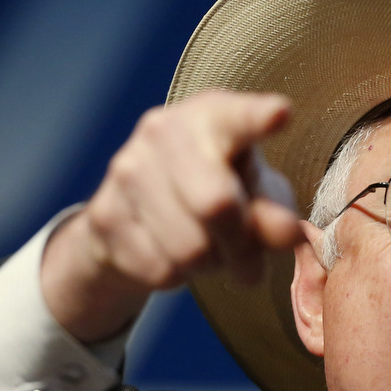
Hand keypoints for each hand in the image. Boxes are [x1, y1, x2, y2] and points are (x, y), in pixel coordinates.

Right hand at [41, 91, 303, 342]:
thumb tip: (287, 233)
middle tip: (250, 266)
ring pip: (189, 249)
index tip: (280, 114)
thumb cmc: (220, 190)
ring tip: (207, 248)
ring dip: (208, 264)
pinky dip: (177, 276)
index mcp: (213, 115)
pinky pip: (160, 269)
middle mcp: (163, 130)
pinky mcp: (103, 214)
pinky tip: (170, 252)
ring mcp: (126, 170)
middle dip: (241, 247)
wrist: (139, 212)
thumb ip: (275, 213)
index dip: (257, 118)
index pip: (238, 117)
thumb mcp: (258, 198)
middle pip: (216, 205)